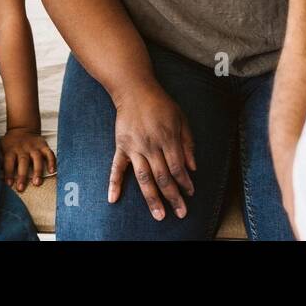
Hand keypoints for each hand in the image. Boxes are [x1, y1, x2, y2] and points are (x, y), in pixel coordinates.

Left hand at [0, 128, 56, 191]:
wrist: (22, 128)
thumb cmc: (9, 144)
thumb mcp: (0, 148)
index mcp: (10, 149)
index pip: (9, 162)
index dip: (8, 173)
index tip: (9, 184)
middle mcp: (23, 148)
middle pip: (23, 161)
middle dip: (22, 175)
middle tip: (21, 188)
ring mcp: (34, 147)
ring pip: (37, 158)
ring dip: (37, 171)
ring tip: (37, 183)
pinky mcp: (43, 145)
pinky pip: (49, 153)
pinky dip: (52, 161)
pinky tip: (52, 171)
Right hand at [109, 84, 196, 220]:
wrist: (134, 90)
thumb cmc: (161, 104)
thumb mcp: (181, 119)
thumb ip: (187, 143)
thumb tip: (193, 168)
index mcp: (168, 138)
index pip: (178, 167)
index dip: (185, 183)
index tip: (190, 193)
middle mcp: (151, 145)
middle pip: (163, 177)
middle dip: (173, 197)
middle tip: (180, 213)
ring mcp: (134, 147)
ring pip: (144, 178)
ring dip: (151, 199)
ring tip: (158, 215)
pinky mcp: (121, 146)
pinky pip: (116, 168)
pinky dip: (114, 183)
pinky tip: (113, 199)